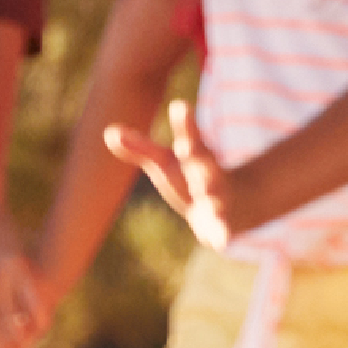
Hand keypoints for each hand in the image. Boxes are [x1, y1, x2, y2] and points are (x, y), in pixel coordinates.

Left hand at [100, 102, 248, 261]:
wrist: (239, 210)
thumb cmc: (193, 182)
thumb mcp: (168, 165)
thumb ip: (141, 149)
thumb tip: (108, 131)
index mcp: (197, 159)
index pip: (189, 139)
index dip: (184, 125)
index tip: (179, 105)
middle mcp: (211, 177)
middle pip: (203, 163)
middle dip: (195, 152)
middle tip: (187, 143)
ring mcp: (222, 203)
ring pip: (216, 199)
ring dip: (211, 196)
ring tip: (205, 191)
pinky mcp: (226, 229)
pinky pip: (225, 233)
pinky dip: (224, 236)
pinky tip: (223, 242)